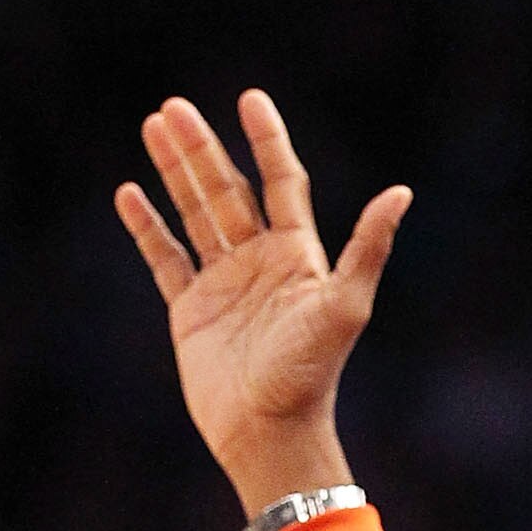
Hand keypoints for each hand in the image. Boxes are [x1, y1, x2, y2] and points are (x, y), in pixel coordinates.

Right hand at [115, 92, 411, 517]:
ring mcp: (224, 284)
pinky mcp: (191, 310)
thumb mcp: (345, 306)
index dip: (267, 141)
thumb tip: (401, 192)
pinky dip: (148, 227)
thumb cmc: (311, 373)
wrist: (269, 431)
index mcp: (297, 256)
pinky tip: (130, 192)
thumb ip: (369, 248)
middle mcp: (260, 262)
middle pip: (228, 190)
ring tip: (155, 126)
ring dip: (175, 172)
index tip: (250, 99)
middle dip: (202, 148)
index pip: (282, 183)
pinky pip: (165, 258)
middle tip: (174, 107)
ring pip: (195, 214)